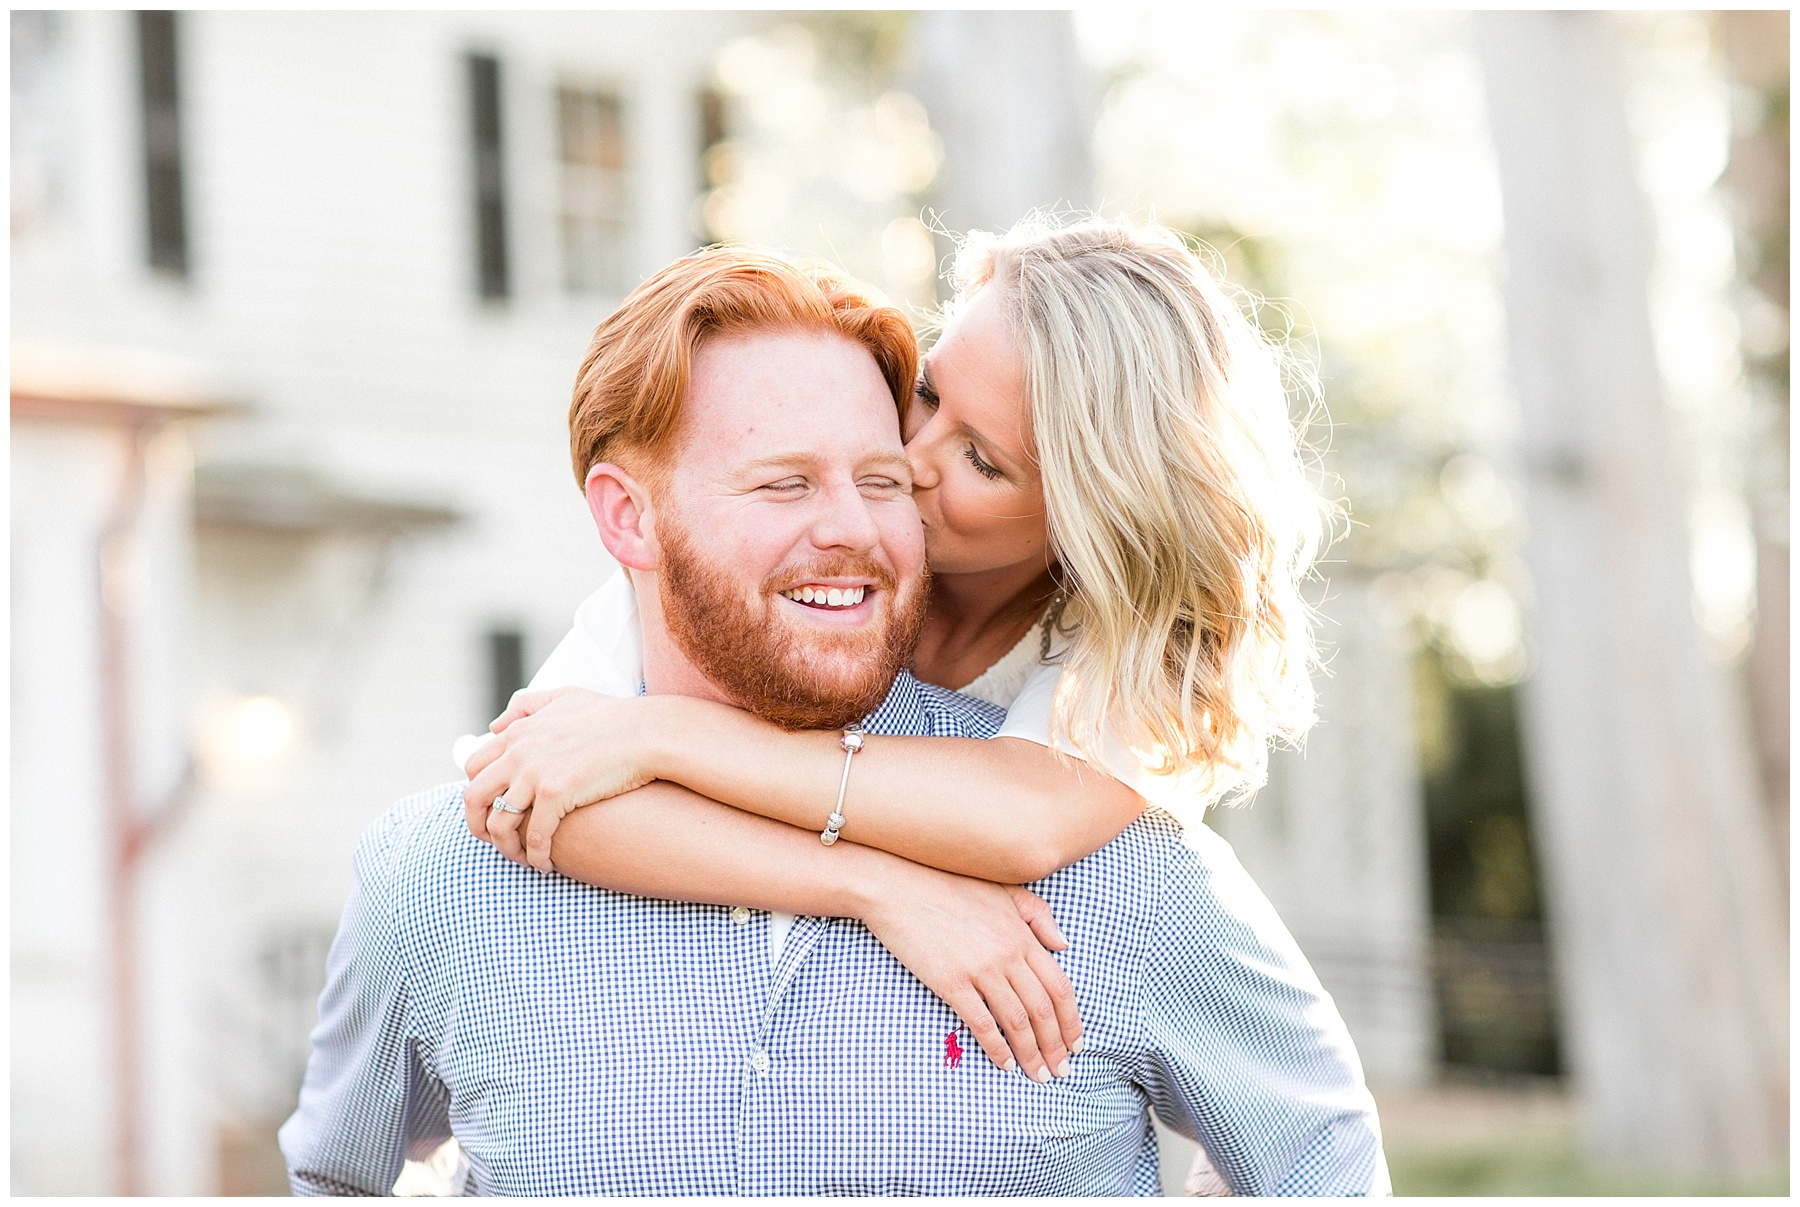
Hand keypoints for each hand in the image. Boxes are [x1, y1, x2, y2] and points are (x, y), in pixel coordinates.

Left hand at [462, 687, 663, 870]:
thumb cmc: (614, 716)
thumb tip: (496, 725)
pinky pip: (534, 836)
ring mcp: (534, 773)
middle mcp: (518, 752)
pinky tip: (546, 864)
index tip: (491, 811)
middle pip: (474, 797)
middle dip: (478, 825)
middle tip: (496, 842)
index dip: (478, 794)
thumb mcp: (564, 697)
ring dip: (506, 849)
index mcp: (518, 733)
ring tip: (524, 859)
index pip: (474, 767)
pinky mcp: (556, 793)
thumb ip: (527, 705)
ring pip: (499, 824)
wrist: (648, 733)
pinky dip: (536, 856)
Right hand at [859, 866, 1080, 1081]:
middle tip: (1062, 1070)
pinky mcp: (951, 981)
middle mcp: (1007, 954)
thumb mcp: (1003, 890)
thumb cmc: (950, 884)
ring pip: (1017, 1021)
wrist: (899, 884)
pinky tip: (1005, 1064)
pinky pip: (981, 1023)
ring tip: (1039, 1075)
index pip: (1059, 986)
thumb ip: (1037, 915)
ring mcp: (979, 969)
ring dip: (1032, 1054)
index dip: (1072, 1020)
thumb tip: (1064, 945)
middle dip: (1056, 1046)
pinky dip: (997, 1048)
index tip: (1077, 1043)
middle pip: (1043, 1010)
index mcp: (1022, 935)